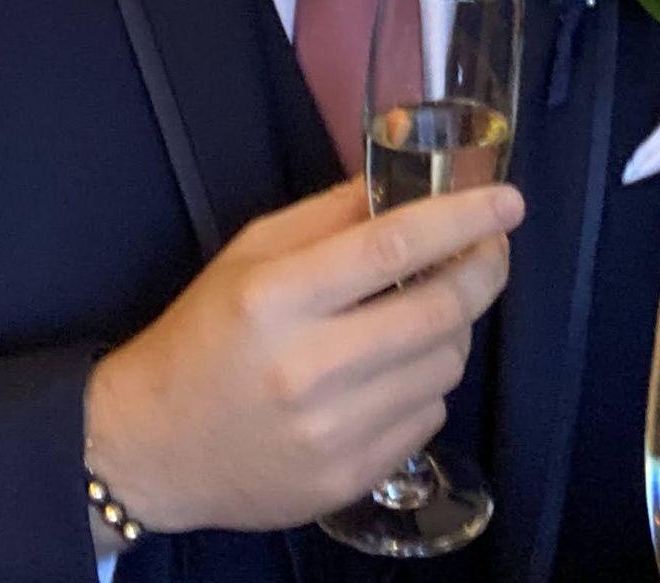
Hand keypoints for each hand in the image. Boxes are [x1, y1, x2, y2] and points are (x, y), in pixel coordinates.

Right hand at [82, 177, 523, 533]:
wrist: (149, 448)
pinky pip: (429, 418)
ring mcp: (328, 433)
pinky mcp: (344, 480)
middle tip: (490, 250)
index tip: (510, 201)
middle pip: (439, 309)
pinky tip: (393, 373)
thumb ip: (335, 213)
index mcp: (277, 298)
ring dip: (454, 330)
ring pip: (445, 365)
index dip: (464, 218)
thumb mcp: (253, 253)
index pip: (394, 246)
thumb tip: (417, 180)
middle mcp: (307, 368)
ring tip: (426, 314)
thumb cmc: (206, 334)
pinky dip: (427, 386)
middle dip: (483, 270)